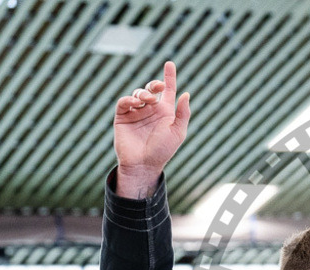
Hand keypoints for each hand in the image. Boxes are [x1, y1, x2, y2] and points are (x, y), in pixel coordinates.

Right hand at [113, 61, 190, 197]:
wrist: (144, 164)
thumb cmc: (163, 151)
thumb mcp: (178, 132)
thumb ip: (183, 114)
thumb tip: (187, 94)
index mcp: (165, 112)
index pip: (168, 91)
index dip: (169, 77)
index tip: (170, 64)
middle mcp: (150, 110)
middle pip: (151, 89)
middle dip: (154, 84)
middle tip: (158, 87)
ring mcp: (136, 113)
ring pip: (138, 94)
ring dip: (143, 93)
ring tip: (147, 101)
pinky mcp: (123, 117)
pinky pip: (124, 102)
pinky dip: (129, 99)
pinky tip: (136, 103)